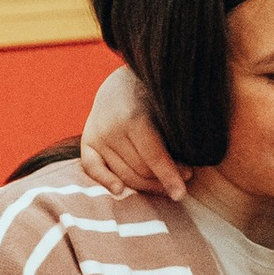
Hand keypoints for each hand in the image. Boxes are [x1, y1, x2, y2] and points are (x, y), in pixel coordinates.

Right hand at [79, 63, 184, 201]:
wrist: (124, 80)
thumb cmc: (154, 95)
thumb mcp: (166, 108)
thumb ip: (173, 135)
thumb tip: (186, 172)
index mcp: (133, 117)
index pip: (153, 156)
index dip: (169, 176)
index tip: (181, 193)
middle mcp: (111, 128)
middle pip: (139, 170)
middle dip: (162, 179)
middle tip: (184, 177)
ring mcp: (97, 136)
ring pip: (123, 174)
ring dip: (146, 184)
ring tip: (167, 182)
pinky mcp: (87, 141)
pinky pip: (93, 169)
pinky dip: (105, 181)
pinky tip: (119, 190)